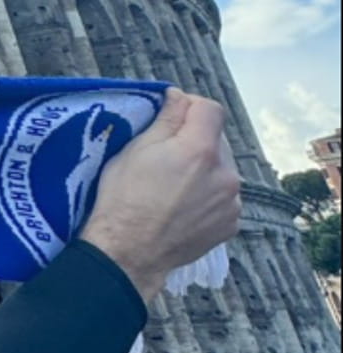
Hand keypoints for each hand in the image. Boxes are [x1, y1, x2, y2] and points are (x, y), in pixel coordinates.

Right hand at [78, 89, 240, 302]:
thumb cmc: (121, 201)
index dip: (190, 107)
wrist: (127, 255)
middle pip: (216, 142)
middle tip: (164, 161)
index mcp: (201, 149)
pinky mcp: (230, 224)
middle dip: (195, 143)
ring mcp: (231, 202)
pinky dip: (206, 199)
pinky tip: (181, 210)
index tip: (172, 117)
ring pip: (220, 172)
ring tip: (172, 190)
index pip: (210, 109)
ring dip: (203, 172)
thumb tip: (179, 97)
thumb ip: (165, 120)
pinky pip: (223, 200)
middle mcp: (225, 173)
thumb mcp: (133, 151)